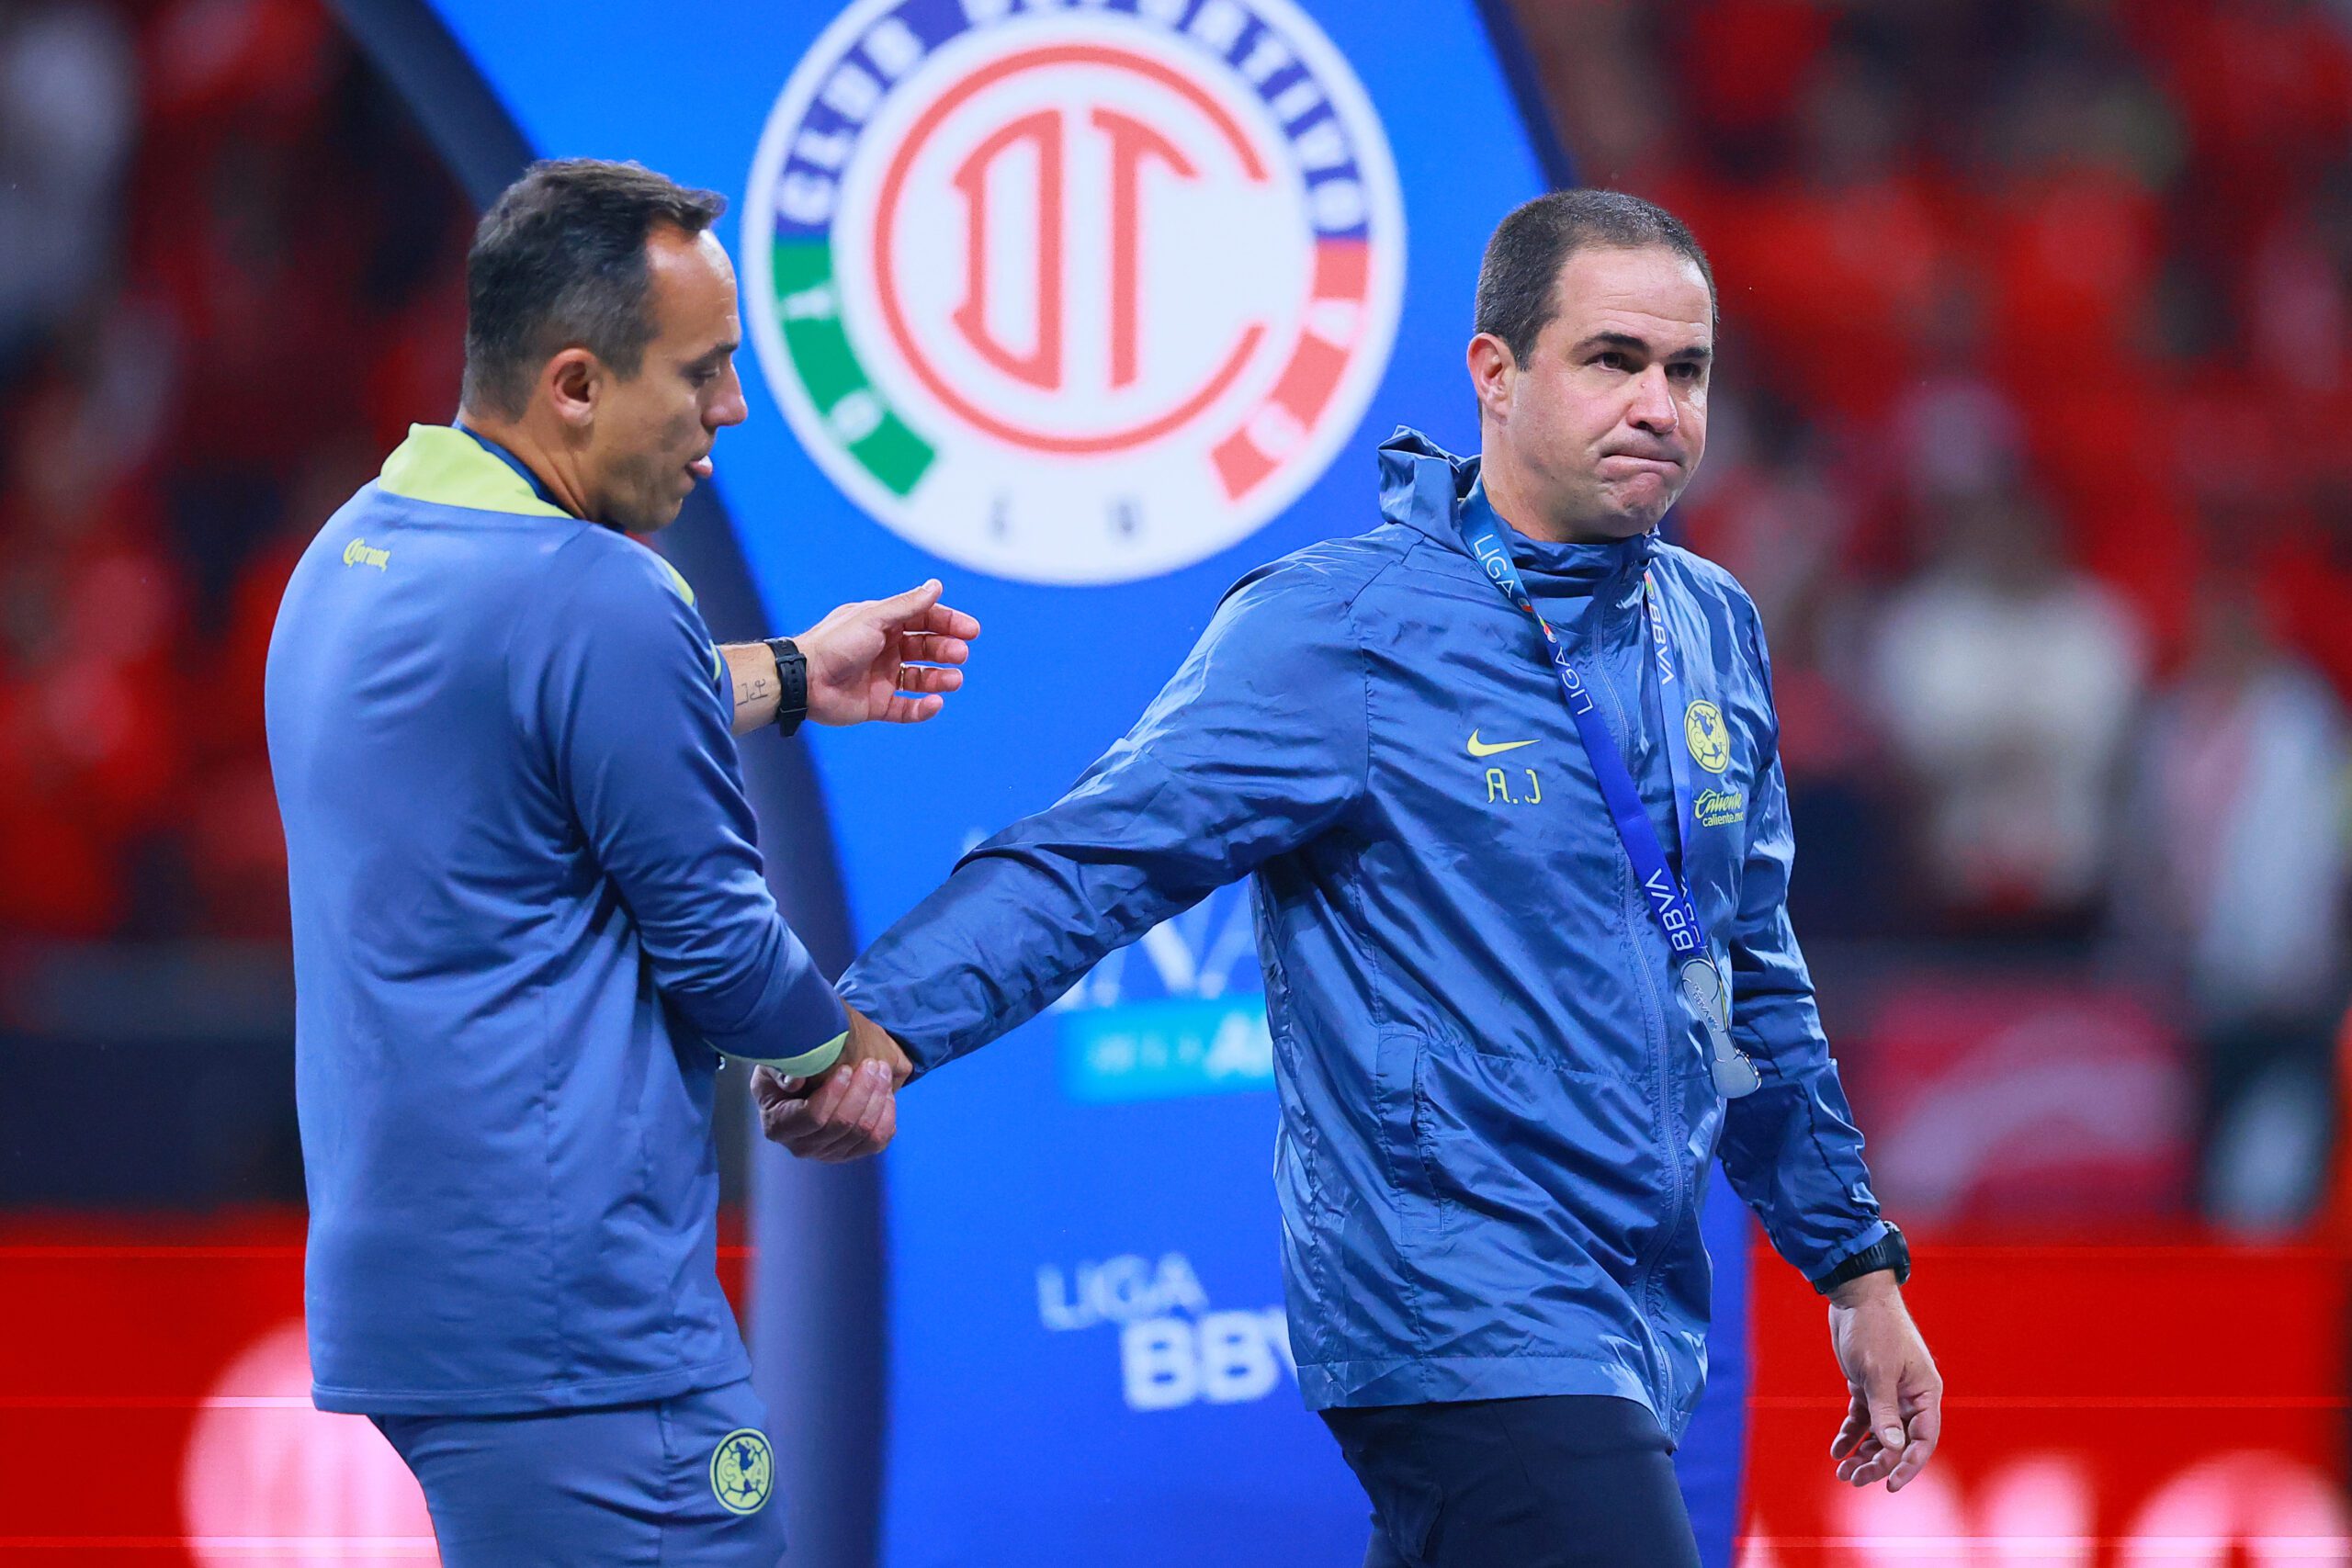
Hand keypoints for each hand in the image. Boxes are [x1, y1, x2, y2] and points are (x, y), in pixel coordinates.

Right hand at [751, 1005, 912, 1161]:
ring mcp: (827, 1153)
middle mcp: (802, 1147)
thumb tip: (795, 1082)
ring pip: (862, 1133)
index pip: (813, 1117)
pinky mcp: (849, 1153)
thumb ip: (780, 1071)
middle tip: (873, 1064)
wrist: (798, 1086)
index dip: (834, 1094)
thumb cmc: (785, 1071)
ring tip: (882, 1071)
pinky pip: (876, 1142)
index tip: (846, 1068)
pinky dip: (886, 1118)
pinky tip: (887, 1094)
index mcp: (779, 1127)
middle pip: (841, 1125)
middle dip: (862, 1091)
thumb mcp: (774, 1065)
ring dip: (877, 1100)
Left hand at [795, 580, 979, 725]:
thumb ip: (908, 605)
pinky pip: (907, 708)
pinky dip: (923, 708)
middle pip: (926, 648)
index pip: (924, 620)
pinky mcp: (876, 704)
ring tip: (954, 680)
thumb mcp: (875, 618)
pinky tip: (935, 703)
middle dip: (946, 650)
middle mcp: (884, 649)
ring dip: (941, 678)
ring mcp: (881, 677)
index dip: (948, 623)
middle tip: (960, 654)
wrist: (804, 680)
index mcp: (883, 624)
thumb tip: (936, 585)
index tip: (971, 630)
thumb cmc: (835, 644)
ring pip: (921, 678)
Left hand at [1827, 1271, 1942, 1491]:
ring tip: (1842, 1472)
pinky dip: (1851, 1434)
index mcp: (1925, 1393)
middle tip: (1853, 1479)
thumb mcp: (1878, 1372)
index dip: (1908, 1465)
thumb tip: (1894, 1449)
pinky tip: (1837, 1449)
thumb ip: (1885, 1412)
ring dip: (1863, 1453)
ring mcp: (1889, 1393)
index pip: (1923, 1440)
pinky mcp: (1868, 1387)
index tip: (1889, 1485)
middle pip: (1899, 1441)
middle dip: (1878, 1463)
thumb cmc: (1874, 1328)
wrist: (1854, 1295)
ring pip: (1879, 1434)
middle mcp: (1910, 1397)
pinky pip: (1862, 1419)